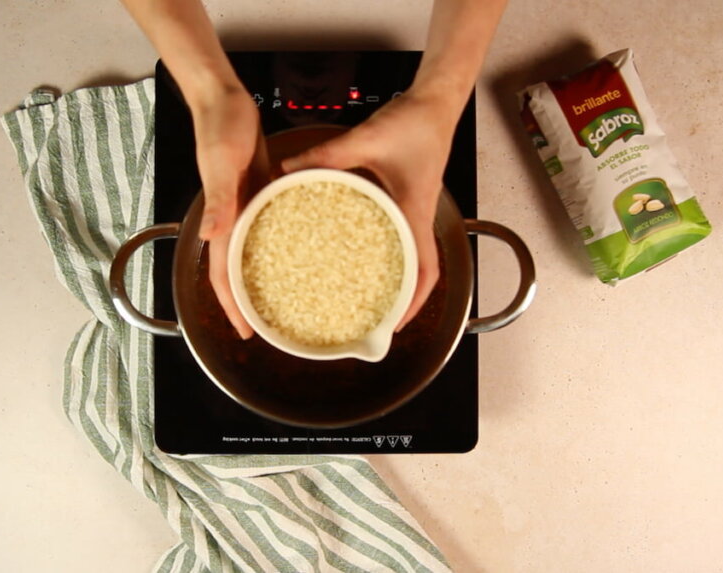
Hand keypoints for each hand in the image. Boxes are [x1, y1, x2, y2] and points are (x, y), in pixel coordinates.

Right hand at [189, 84, 268, 339]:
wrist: (224, 99)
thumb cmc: (220, 127)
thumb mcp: (221, 163)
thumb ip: (217, 200)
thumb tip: (207, 238)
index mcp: (222, 218)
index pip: (223, 274)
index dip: (231, 306)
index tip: (246, 332)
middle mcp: (233, 218)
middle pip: (238, 270)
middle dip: (249, 302)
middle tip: (271, 327)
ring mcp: (247, 205)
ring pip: (254, 251)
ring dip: (265, 277)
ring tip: (287, 300)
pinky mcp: (261, 191)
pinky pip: (269, 227)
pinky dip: (280, 246)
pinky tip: (301, 253)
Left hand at [282, 90, 459, 329]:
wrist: (434, 100)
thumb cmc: (414, 120)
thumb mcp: (368, 139)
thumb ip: (329, 154)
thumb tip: (288, 168)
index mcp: (415, 211)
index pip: (425, 270)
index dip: (413, 302)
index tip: (393, 324)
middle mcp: (418, 215)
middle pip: (419, 271)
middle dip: (402, 299)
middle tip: (375, 318)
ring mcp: (414, 207)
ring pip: (410, 253)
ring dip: (395, 276)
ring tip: (367, 293)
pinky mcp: (406, 196)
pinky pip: (398, 230)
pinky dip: (385, 247)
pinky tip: (358, 247)